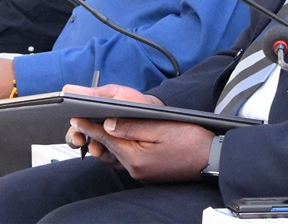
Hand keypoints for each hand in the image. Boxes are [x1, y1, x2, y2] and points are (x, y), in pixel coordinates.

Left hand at [62, 84, 211, 182]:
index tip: (75, 116)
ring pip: (115, 153)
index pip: (106, 137)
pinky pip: (126, 157)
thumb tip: (108, 123)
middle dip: (94, 132)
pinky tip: (116, 136)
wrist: (212, 159)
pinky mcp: (146, 172)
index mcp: (136, 156)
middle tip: (79, 118)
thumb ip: (133, 126)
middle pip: (108, 147)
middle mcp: (134, 168)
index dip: (90, 125)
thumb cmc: (191, 140)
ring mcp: (140, 172)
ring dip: (105, 140)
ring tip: (92, 126)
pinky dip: (118, 146)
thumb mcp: (162, 127)